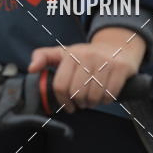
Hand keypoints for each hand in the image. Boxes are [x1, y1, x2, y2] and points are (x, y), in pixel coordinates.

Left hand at [27, 28, 145, 112]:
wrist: (118, 46)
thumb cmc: (86, 55)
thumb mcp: (64, 53)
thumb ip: (43, 57)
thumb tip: (31, 68)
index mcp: (71, 54)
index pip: (60, 86)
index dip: (63, 101)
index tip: (69, 106)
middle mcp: (87, 56)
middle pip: (77, 93)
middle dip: (80, 103)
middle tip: (83, 102)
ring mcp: (105, 61)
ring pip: (94, 96)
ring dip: (93, 103)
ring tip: (93, 98)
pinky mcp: (121, 68)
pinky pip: (110, 94)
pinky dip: (106, 100)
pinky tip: (104, 95)